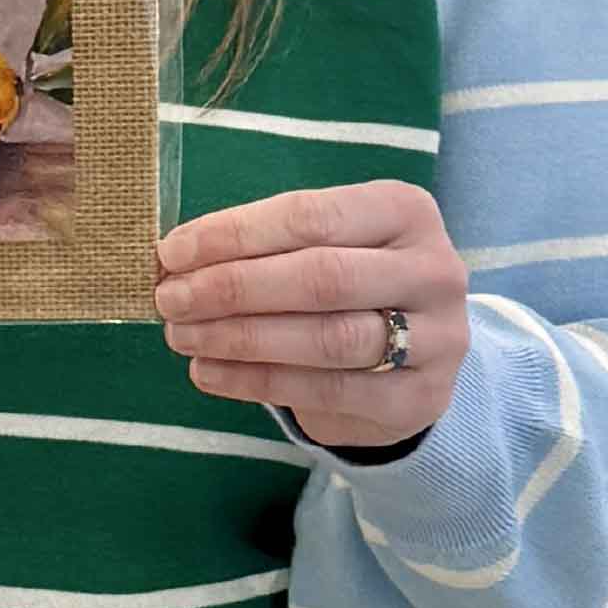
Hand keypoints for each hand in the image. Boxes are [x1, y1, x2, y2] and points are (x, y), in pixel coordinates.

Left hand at [154, 182, 467, 451]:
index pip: (309, 216)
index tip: (171, 252)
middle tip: (171, 299)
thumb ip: (260, 245)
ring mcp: (436, 337)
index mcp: (404, 210)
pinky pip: (328, 390)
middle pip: (320, 277)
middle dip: (233, 288)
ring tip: (182, 335)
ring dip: (240, 338)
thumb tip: (172, 257)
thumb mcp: (319, 245)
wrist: (414, 357)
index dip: (234, 234)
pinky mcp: (418, 398)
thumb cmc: (349, 283)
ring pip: (327, 338)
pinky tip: (210, 372)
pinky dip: (258, 381)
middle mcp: (432, 269)